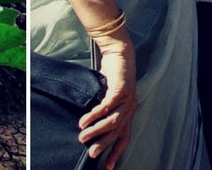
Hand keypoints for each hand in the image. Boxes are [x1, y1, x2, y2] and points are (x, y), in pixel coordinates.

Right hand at [78, 34, 137, 169]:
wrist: (120, 54)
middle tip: (91, 154)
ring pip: (111, 122)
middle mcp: (129, 109)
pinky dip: (94, 115)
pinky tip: (84, 121)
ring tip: (82, 137)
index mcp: (128, 113)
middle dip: (104, 145)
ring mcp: (126, 100)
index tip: (108, 166)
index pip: (124, 137)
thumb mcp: (109, 95)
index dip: (117, 152)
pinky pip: (106, 107)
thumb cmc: (114, 75)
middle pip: (117, 132)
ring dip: (96, 131)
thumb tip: (90, 124)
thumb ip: (105, 108)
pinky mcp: (120, 90)